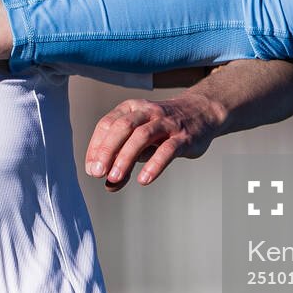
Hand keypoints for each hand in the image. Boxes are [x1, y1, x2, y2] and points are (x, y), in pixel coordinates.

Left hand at [86, 93, 222, 190]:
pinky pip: (168, 149)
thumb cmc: (163, 129)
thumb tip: (108, 184)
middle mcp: (147, 112)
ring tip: (115, 178)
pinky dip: (154, 164)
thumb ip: (124, 159)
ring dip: (126, 158)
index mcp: (131, 108)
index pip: (107, 125)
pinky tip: (144, 179)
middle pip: (122, 127)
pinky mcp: (184, 137)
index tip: (91, 169)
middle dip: (107, 150)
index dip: (96, 147)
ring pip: (142, 136)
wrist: (201, 113)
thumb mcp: (141, 140)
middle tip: (97, 173)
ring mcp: (166, 123)